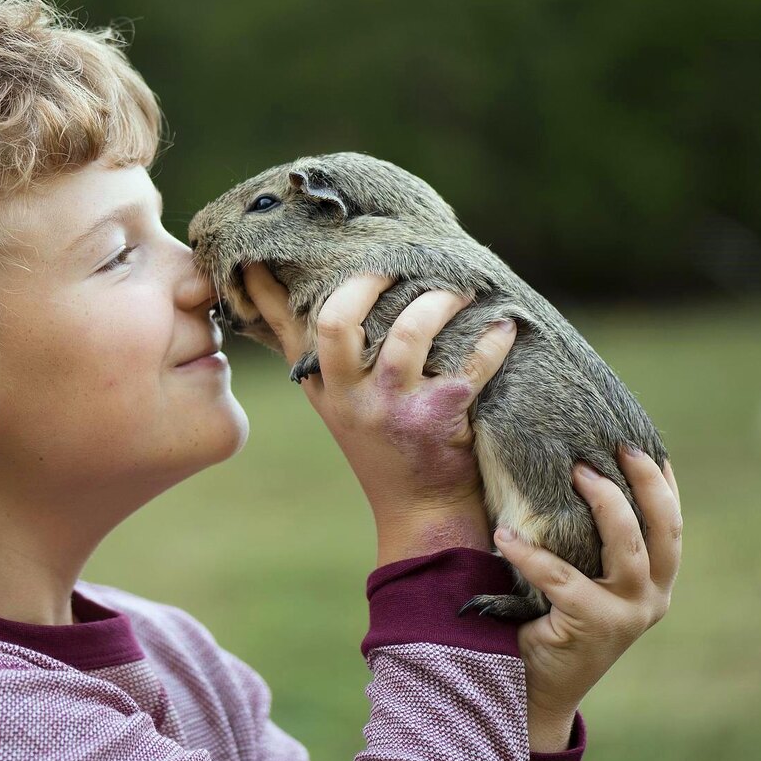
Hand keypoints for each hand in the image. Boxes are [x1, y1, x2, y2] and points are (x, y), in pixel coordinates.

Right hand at [241, 263, 518, 565]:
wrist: (421, 512)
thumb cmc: (380, 444)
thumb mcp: (336, 401)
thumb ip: (316, 354)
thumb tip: (285, 296)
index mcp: (323, 383)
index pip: (285, 325)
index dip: (267, 286)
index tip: (256, 248)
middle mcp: (351, 394)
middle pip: (337, 322)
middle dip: (366, 282)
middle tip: (394, 264)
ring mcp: (393, 407)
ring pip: (407, 336)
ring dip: (437, 303)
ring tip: (458, 289)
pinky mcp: (440, 418)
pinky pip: (470, 366)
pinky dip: (492, 341)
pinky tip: (504, 326)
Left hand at [494, 446, 682, 751]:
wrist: (537, 686)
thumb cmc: (552, 619)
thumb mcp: (581, 576)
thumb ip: (587, 540)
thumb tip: (566, 471)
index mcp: (654, 581)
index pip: (670, 524)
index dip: (663, 483)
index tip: (647, 443)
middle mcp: (652, 596)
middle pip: (664, 529)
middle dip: (645, 482)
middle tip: (619, 445)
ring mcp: (628, 614)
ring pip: (628, 549)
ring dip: (605, 505)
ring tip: (576, 472)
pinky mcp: (596, 626)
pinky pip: (561, 579)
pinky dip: (531, 554)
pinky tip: (505, 535)